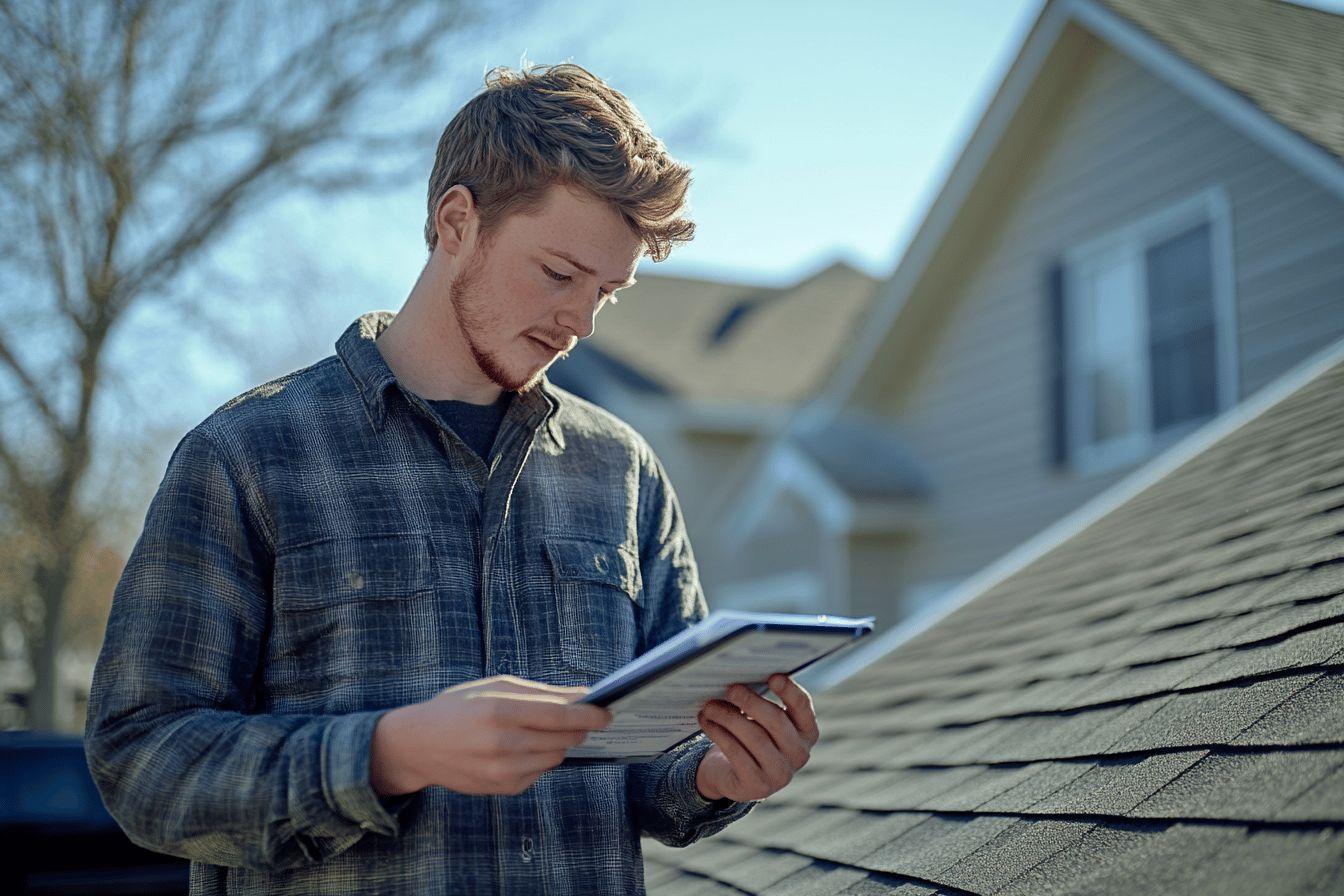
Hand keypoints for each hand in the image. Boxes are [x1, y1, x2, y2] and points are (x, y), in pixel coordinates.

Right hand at [370, 675, 612, 796]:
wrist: (417, 745)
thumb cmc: (458, 707)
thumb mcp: (495, 687)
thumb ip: (540, 692)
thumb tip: (582, 695)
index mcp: (501, 711)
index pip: (560, 715)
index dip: (589, 714)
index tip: (607, 712)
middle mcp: (503, 744)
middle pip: (563, 739)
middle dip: (578, 728)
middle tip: (584, 719)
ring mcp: (502, 770)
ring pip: (555, 758)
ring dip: (560, 744)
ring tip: (546, 731)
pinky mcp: (503, 788)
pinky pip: (539, 773)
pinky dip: (540, 760)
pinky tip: (523, 748)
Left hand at [694, 673, 818, 802]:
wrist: (734, 775)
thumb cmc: (752, 737)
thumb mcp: (763, 721)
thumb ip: (762, 702)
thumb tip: (740, 680)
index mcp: (807, 732)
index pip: (802, 707)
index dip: (790, 691)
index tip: (773, 676)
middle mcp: (799, 754)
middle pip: (776, 721)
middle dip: (752, 702)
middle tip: (731, 688)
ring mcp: (780, 774)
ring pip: (754, 737)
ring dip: (729, 717)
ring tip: (710, 705)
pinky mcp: (757, 786)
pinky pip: (737, 753)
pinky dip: (719, 733)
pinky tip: (707, 722)